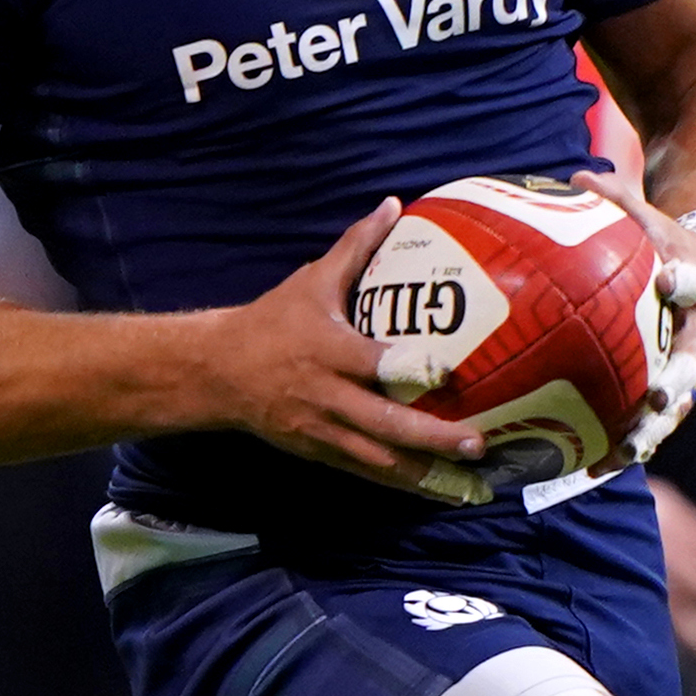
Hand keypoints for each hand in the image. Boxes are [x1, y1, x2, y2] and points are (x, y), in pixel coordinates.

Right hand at [199, 200, 491, 503]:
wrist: (217, 372)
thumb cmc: (273, 322)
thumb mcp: (312, 281)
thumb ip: (357, 246)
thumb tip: (394, 205)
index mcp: (327, 350)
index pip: (372, 364)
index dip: (409, 371)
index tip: (450, 374)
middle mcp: (326, 396)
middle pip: (383, 424)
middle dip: (432, 438)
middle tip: (478, 443)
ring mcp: (322, 430)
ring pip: (378, 459)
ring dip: (424, 472)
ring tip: (470, 482)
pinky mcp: (319, 453)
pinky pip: (365, 472)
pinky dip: (401, 483)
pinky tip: (437, 490)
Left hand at [595, 174, 695, 469]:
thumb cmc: (669, 246)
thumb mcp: (653, 218)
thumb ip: (618, 201)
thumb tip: (577, 179)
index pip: (692, 280)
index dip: (681, 281)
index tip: (666, 280)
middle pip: (692, 362)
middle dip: (676, 382)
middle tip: (657, 397)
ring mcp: (688, 368)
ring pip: (674, 406)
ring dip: (651, 431)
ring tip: (622, 454)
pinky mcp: (671, 391)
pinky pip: (649, 422)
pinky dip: (624, 444)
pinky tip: (590, 468)